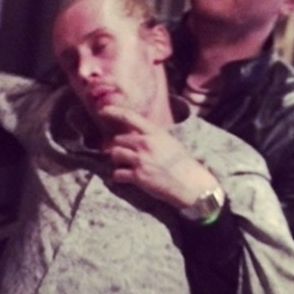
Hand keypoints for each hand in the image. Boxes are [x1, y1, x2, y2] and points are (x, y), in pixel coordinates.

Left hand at [100, 105, 218, 207]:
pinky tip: (125, 177)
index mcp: (154, 132)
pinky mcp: (138, 176)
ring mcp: (140, 160)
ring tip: (126, 165)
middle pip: (118, 140)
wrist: (191, 183)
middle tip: (126, 154)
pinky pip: (118, 174)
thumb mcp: (168, 141)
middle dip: (119, 147)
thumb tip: (136, 135)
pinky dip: (118, 176)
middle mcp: (145, 143)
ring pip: (115, 154)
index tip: (102, 110)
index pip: (129, 116)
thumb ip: (151, 136)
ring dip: (117, 160)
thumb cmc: (182, 162)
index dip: (113, 111)